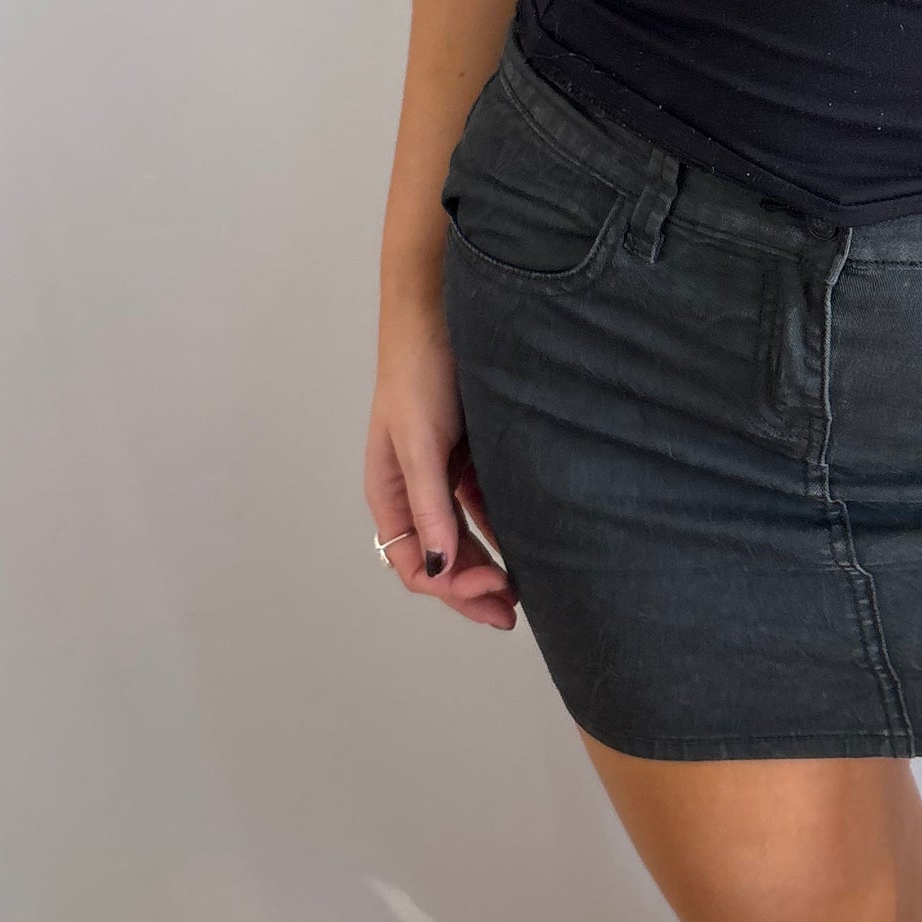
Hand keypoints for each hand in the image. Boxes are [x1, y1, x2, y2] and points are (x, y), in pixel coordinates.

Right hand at [364, 306, 518, 630]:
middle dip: (474, 589)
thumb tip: (440, 569)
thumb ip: (429, 505)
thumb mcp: (420, 442)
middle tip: (514, 612)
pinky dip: (505, 528)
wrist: (445, 309)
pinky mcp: (475, 453)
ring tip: (526, 589)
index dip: (452, 589)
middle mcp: (416, 491)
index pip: (416, 564)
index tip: (496, 592)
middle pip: (443, 559)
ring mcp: (446, 474)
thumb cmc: (419, 371)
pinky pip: (488, 505)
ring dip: (491, 565)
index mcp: (390, 493)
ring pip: (467, 537)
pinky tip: (531, 540)